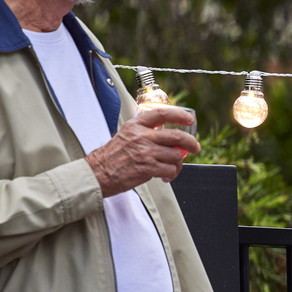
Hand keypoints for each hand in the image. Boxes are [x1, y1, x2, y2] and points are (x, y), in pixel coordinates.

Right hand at [86, 107, 200, 196]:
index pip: (162, 114)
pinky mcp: (148, 168)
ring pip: (176, 155)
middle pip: (177, 136)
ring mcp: (146, 152)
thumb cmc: (110, 158)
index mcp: (136, 126)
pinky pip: (170, 170)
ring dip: (178, 164)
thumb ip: (144, 134)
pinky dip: (171, 174)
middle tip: (195, 148)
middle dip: (191, 143)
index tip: (189, 119)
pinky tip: (165, 177)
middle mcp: (142, 137)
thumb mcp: (125, 136)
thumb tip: (166, 138)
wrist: (96, 174)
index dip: (179, 115)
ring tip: (171, 168)